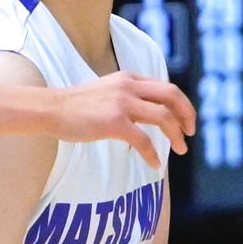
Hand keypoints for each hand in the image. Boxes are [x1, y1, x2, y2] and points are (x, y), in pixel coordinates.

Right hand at [57, 73, 194, 169]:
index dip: (181, 104)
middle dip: (187, 114)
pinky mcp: (113, 122)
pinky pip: (143, 140)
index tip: (185, 119)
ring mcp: (122, 103)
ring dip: (176, 135)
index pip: (166, 87)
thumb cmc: (75, 105)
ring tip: (180, 149)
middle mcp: (129, 87)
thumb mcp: (106, 91)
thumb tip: (144, 111)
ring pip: (163, 117)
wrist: (51, 109)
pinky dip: (153, 154)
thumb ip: (126, 95)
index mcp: (129, 78)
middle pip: (172, 96)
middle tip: (191, 132)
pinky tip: (155, 165)